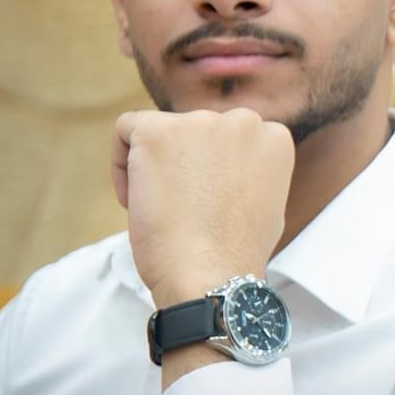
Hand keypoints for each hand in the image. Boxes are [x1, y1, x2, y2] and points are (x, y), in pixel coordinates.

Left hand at [112, 108, 294, 310]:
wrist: (212, 274)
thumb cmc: (236, 251)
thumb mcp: (265, 201)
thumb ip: (250, 172)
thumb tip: (226, 171)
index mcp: (273, 137)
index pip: (229, 137)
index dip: (212, 171)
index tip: (204, 200)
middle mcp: (243, 121)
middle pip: (196, 131)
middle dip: (184, 165)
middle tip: (181, 206)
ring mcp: (201, 123)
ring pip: (163, 132)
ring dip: (156, 166)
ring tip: (163, 208)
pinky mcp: (159, 133)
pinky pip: (127, 129)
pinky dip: (122, 163)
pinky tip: (136, 198)